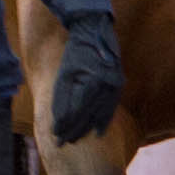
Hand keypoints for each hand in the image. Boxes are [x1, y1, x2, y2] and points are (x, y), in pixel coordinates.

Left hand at [51, 13, 122, 144]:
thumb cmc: (76, 50)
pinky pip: (111, 107)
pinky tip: (98, 132)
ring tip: (77, 140)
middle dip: (75, 130)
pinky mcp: (119, 84)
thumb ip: (62, 98)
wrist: (96, 30)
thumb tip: (58, 123)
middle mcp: (108, 86)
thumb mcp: (65, 73)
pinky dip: (104, 120)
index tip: (56, 138)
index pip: (78, 111)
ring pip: (101, 114)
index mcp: (94, 81)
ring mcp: (116, 85)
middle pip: (89, 115)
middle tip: (63, 143)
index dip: (67, 126)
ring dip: (88, 128)